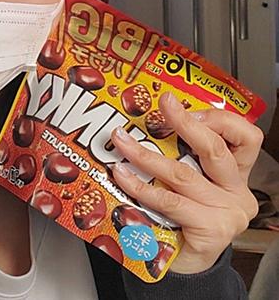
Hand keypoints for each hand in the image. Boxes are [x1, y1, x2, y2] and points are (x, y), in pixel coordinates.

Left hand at [110, 91, 263, 273]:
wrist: (186, 262)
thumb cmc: (183, 216)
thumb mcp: (186, 179)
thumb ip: (178, 154)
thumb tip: (141, 121)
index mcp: (235, 172)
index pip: (246, 137)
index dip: (220, 119)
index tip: (186, 106)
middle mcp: (237, 191)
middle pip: (215, 149)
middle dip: (184, 122)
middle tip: (162, 104)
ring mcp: (228, 212)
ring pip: (183, 174)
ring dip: (145, 154)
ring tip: (121, 141)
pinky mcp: (211, 230)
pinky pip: (169, 201)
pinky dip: (140, 186)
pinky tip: (122, 176)